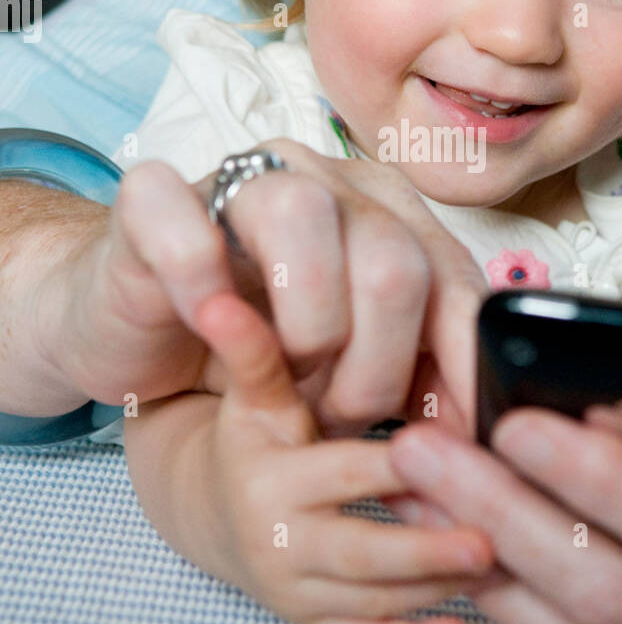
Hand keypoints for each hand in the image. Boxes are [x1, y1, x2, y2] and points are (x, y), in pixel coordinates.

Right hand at [54, 139, 484, 433]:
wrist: (137, 329)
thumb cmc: (257, 350)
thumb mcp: (354, 370)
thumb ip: (419, 378)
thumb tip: (483, 433)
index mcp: (391, 214)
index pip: (455, 282)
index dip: (461, 368)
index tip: (456, 444)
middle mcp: (328, 181)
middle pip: (393, 260)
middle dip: (374, 370)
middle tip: (335, 414)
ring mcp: (241, 179)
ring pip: (304, 217)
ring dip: (305, 328)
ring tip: (284, 379)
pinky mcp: (155, 199)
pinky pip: (188, 224)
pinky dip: (201, 285)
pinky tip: (211, 323)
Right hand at [129, 288, 493, 623]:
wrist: (212, 513)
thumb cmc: (250, 440)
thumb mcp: (254, 397)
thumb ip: (255, 352)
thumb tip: (217, 300)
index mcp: (272, 479)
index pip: (345, 472)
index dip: (400, 468)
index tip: (455, 460)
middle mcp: (280, 542)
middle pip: (361, 552)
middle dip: (426, 551)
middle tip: (492, 542)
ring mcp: (296, 590)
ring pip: (372, 599)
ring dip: (436, 590)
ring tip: (503, 571)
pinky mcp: (314, 621)